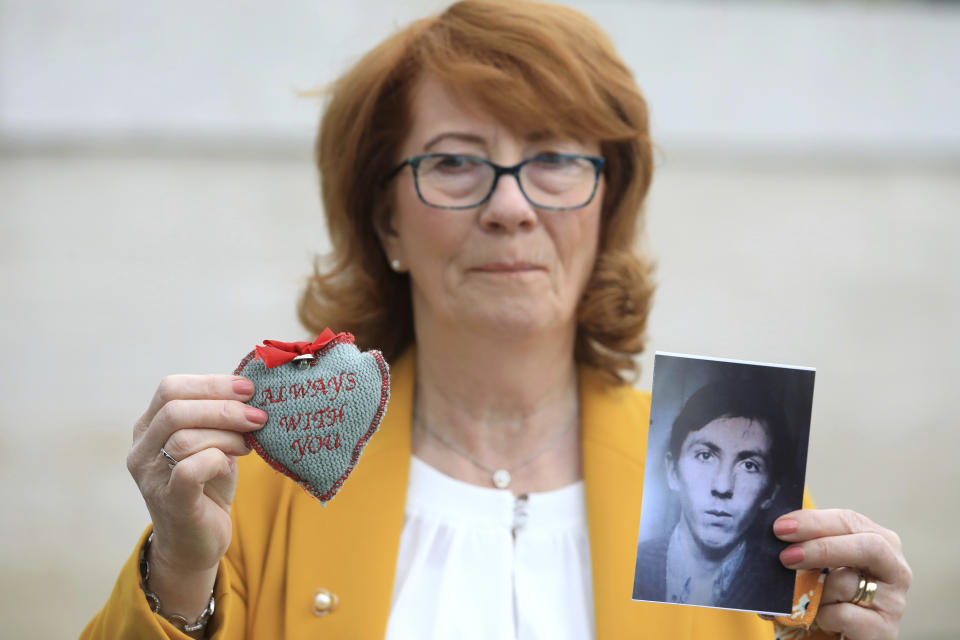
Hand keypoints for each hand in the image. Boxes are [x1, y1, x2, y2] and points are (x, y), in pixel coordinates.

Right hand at [127, 374, 265, 572]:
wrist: (196, 542)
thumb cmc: (208, 485)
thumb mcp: (212, 442)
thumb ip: (219, 416)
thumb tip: (251, 388)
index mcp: (148, 427)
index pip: (170, 388)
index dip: (212, 383)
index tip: (247, 388)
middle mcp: (141, 449)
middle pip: (175, 408)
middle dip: (224, 407)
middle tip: (257, 416)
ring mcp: (150, 477)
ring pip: (184, 437)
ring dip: (226, 435)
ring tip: (247, 444)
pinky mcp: (169, 501)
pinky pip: (189, 469)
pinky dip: (218, 460)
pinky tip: (231, 464)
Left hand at [775, 509, 910, 639]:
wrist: (831, 638)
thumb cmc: (825, 596)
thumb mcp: (817, 565)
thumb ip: (806, 546)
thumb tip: (780, 531)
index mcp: (878, 542)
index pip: (850, 521)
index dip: (815, 522)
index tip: (781, 527)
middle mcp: (894, 569)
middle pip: (868, 546)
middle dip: (822, 548)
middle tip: (786, 556)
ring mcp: (893, 602)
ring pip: (849, 583)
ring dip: (816, 590)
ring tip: (806, 600)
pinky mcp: (884, 631)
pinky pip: (844, 615)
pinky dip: (823, 615)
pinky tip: (821, 620)